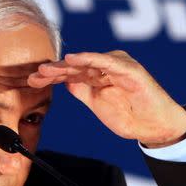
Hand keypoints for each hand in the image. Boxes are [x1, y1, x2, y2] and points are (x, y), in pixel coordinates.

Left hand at [27, 50, 185, 147]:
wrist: (155, 126)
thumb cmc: (130, 115)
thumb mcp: (97, 103)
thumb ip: (81, 91)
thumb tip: (62, 81)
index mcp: (97, 74)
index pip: (69, 73)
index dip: (50, 76)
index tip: (31, 81)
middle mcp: (106, 66)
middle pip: (74, 66)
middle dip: (53, 71)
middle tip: (34, 74)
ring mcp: (117, 66)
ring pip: (86, 63)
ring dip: (65, 65)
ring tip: (47, 68)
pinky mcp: (129, 69)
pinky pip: (106, 62)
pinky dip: (89, 59)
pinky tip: (73, 59)